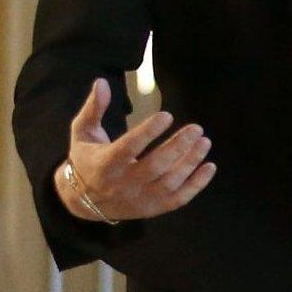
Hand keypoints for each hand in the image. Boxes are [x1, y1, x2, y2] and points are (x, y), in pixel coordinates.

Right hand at [58, 78, 215, 221]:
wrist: (82, 202)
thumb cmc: (86, 159)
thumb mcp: (82, 133)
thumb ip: (94, 108)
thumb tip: (102, 82)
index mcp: (104, 164)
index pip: (128, 148)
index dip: (148, 132)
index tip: (167, 115)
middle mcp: (122, 184)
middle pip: (154, 167)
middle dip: (178, 147)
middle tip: (197, 128)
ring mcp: (138, 200)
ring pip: (168, 183)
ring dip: (190, 163)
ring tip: (205, 142)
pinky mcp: (151, 209)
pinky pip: (177, 200)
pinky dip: (196, 185)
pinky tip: (209, 167)